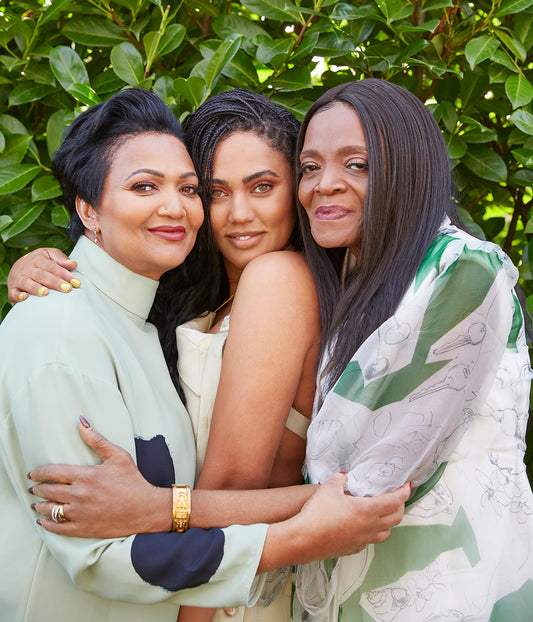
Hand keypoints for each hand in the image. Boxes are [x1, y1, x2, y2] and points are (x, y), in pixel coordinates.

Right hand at [7, 247, 79, 302]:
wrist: (18, 266)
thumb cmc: (39, 262)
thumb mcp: (49, 255)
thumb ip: (61, 259)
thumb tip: (73, 264)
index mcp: (38, 259)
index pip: (52, 266)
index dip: (64, 274)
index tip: (76, 282)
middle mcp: (28, 268)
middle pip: (41, 275)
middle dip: (55, 282)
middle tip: (67, 289)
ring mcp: (19, 279)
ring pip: (27, 283)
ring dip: (36, 288)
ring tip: (46, 293)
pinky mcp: (12, 289)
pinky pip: (13, 293)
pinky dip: (18, 295)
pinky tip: (25, 297)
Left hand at [28, 418, 170, 536]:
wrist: (146, 509)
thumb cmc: (133, 480)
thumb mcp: (118, 456)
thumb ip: (97, 440)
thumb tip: (81, 422)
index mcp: (85, 475)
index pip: (52, 473)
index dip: (39, 473)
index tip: (33, 474)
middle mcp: (79, 494)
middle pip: (49, 491)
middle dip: (38, 489)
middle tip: (33, 488)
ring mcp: (80, 513)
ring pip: (51, 510)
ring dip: (39, 506)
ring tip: (35, 503)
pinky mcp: (84, 528)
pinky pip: (58, 528)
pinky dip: (47, 524)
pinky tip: (42, 521)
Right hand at [293, 473, 408, 559]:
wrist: (303, 539)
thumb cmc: (317, 513)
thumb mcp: (328, 488)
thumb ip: (339, 480)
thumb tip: (344, 477)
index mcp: (368, 510)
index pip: (394, 501)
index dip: (403, 493)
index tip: (407, 486)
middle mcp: (370, 527)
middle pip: (395, 519)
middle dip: (400, 507)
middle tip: (397, 498)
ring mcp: (362, 541)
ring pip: (386, 533)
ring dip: (389, 522)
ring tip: (383, 513)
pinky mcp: (352, 549)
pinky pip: (370, 541)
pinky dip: (373, 532)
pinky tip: (363, 527)